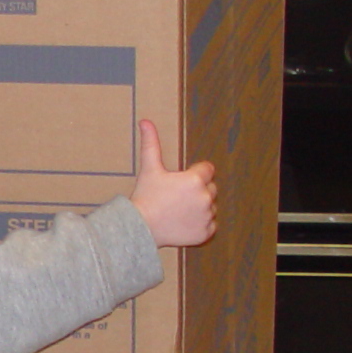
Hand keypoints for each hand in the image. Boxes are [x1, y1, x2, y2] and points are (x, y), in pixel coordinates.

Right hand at [131, 120, 215, 247]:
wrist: (141, 227)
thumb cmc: (146, 196)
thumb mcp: (149, 168)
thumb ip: (151, 143)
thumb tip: (145, 121)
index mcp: (196, 179)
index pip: (207, 170)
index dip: (194, 174)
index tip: (180, 182)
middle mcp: (205, 197)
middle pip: (210, 188)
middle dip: (198, 190)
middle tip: (177, 197)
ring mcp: (207, 216)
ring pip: (210, 206)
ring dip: (200, 207)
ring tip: (179, 210)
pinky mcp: (206, 232)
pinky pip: (210, 224)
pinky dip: (201, 224)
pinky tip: (184, 222)